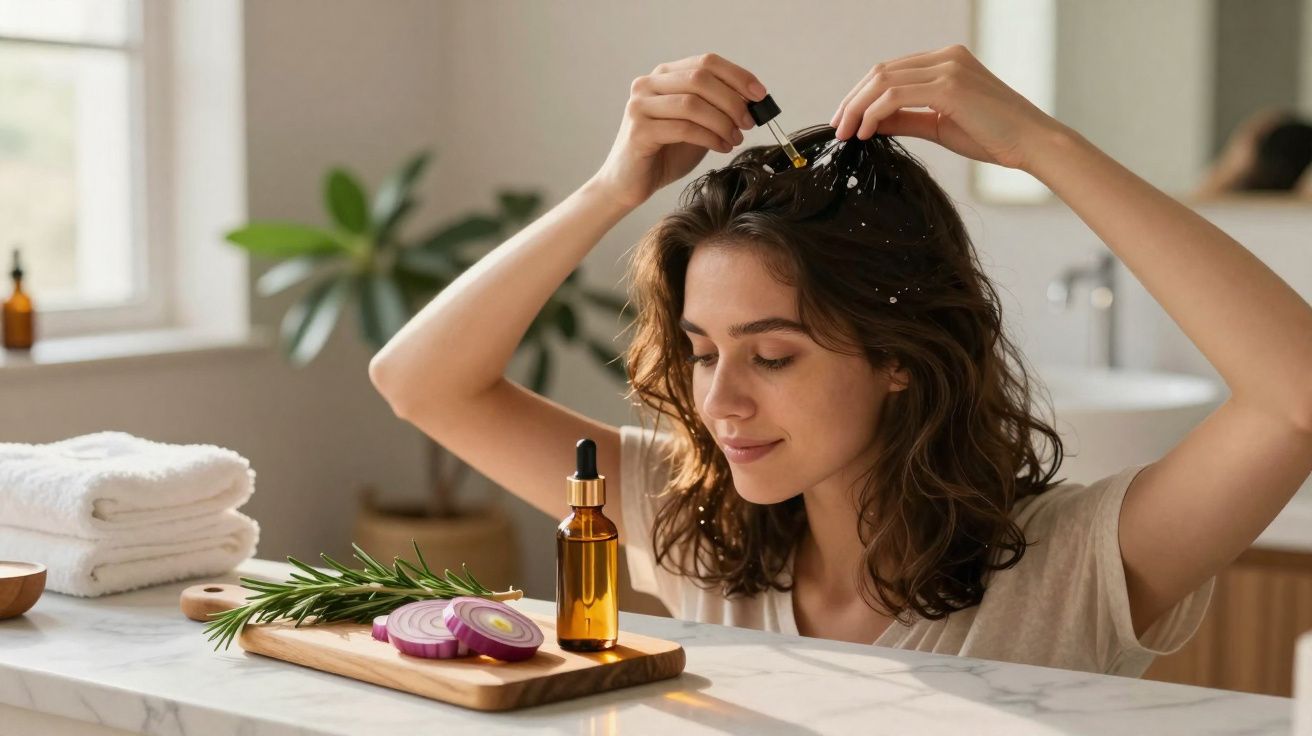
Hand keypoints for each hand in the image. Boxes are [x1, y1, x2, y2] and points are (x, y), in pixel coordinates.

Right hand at [589, 53, 766, 209]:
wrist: (629, 184)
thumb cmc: (665, 154)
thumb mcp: (698, 125)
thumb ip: (717, 108)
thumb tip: (753, 101)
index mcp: (664, 76)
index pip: (706, 62)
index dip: (737, 76)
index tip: (760, 94)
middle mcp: (648, 84)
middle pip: (700, 78)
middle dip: (732, 100)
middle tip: (750, 121)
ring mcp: (639, 106)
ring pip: (693, 103)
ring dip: (722, 121)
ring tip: (735, 138)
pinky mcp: (639, 130)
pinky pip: (683, 128)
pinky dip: (709, 138)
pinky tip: (721, 148)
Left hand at [830, 44, 1064, 171]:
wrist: (1032, 143)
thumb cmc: (993, 137)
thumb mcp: (940, 126)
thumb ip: (907, 119)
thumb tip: (871, 123)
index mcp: (946, 61)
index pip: (891, 71)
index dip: (862, 95)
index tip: (845, 121)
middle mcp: (946, 57)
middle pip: (881, 71)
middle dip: (852, 100)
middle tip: (837, 127)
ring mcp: (948, 67)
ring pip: (883, 80)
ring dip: (857, 107)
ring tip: (846, 133)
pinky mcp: (949, 86)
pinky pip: (895, 95)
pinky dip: (873, 113)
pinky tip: (866, 132)